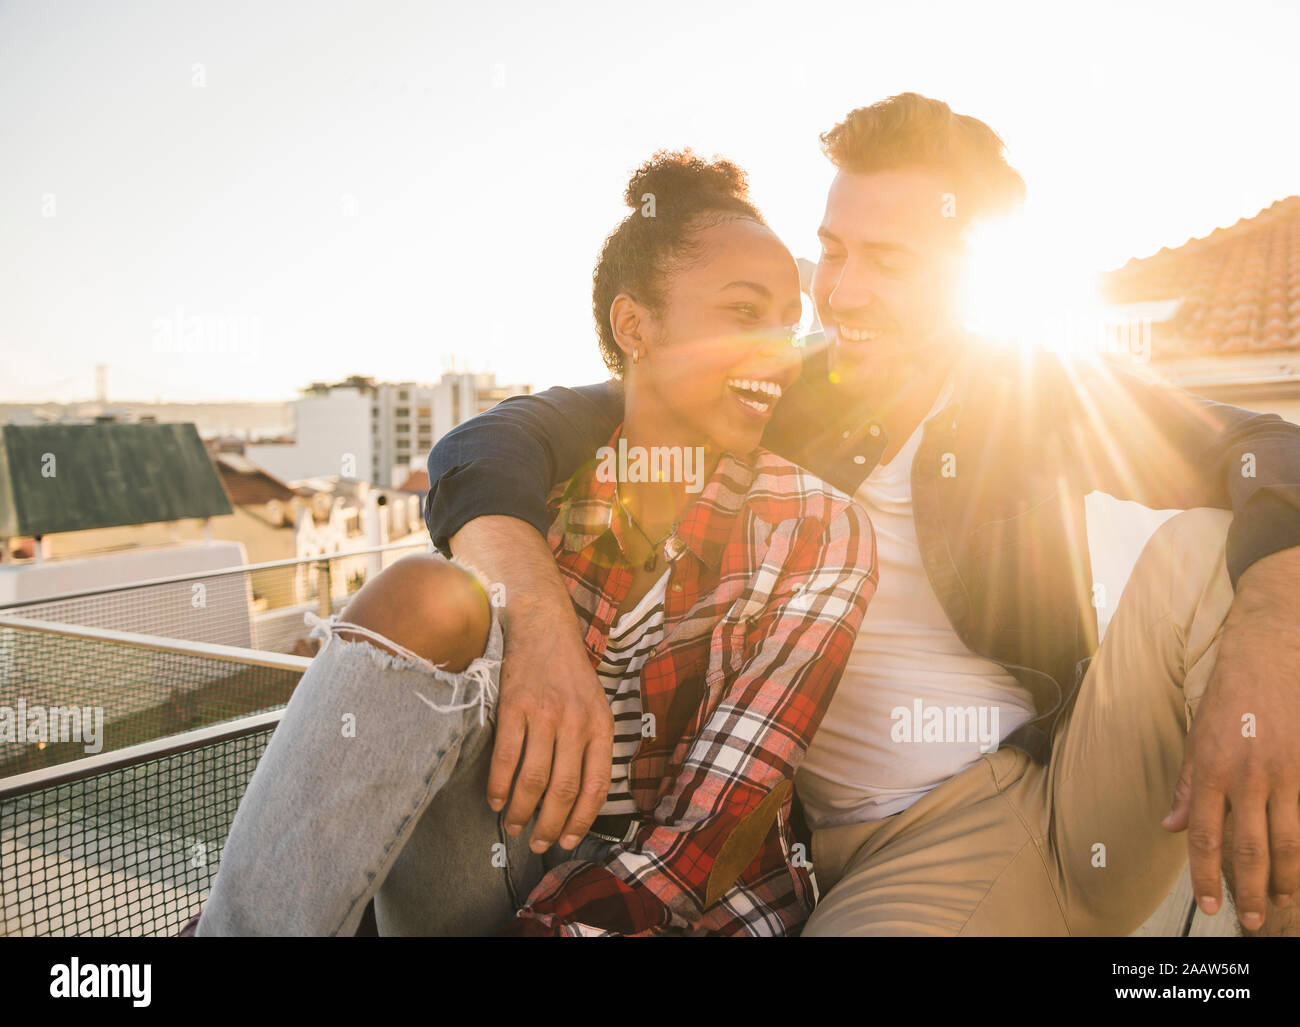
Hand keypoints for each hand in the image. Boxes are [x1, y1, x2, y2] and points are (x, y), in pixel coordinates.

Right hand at [449, 516, 612, 853]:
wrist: (542, 625)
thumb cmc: (569, 671)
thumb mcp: (596, 703)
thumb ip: (594, 743)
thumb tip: (585, 795)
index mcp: (600, 725)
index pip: (597, 784)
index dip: (582, 818)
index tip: (569, 839)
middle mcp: (575, 722)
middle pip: (562, 789)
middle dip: (550, 825)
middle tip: (537, 843)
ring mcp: (544, 714)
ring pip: (533, 779)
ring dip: (521, 811)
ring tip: (512, 826)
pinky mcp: (514, 706)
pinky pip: (505, 757)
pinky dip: (498, 785)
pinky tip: (494, 799)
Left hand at [1162, 545, 1299, 928]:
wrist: (1271, 648)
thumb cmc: (1229, 692)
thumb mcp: (1196, 733)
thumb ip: (1186, 782)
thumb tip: (1171, 824)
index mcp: (1210, 766)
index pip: (1203, 833)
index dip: (1206, 874)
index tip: (1210, 903)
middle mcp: (1247, 773)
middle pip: (1249, 847)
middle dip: (1250, 889)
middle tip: (1252, 919)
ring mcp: (1285, 771)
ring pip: (1288, 840)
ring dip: (1286, 879)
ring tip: (1282, 902)